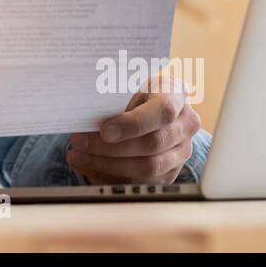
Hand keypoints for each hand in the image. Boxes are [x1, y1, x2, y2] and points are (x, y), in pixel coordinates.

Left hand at [65, 76, 200, 185]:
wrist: (152, 106)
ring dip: (108, 164)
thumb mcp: (127, 84)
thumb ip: (114, 98)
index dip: (133, 124)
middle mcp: (185, 125)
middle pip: (152, 144)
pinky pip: (143, 182)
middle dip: (111, 147)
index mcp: (176, 94)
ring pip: (148, 167)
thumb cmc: (135, 91)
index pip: (162, 112)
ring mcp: (181, 152)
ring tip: (79, 156)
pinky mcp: (171, 173)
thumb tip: (85, 115)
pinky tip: (90, 166)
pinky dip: (112, 176)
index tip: (105, 130)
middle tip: (80, 142)